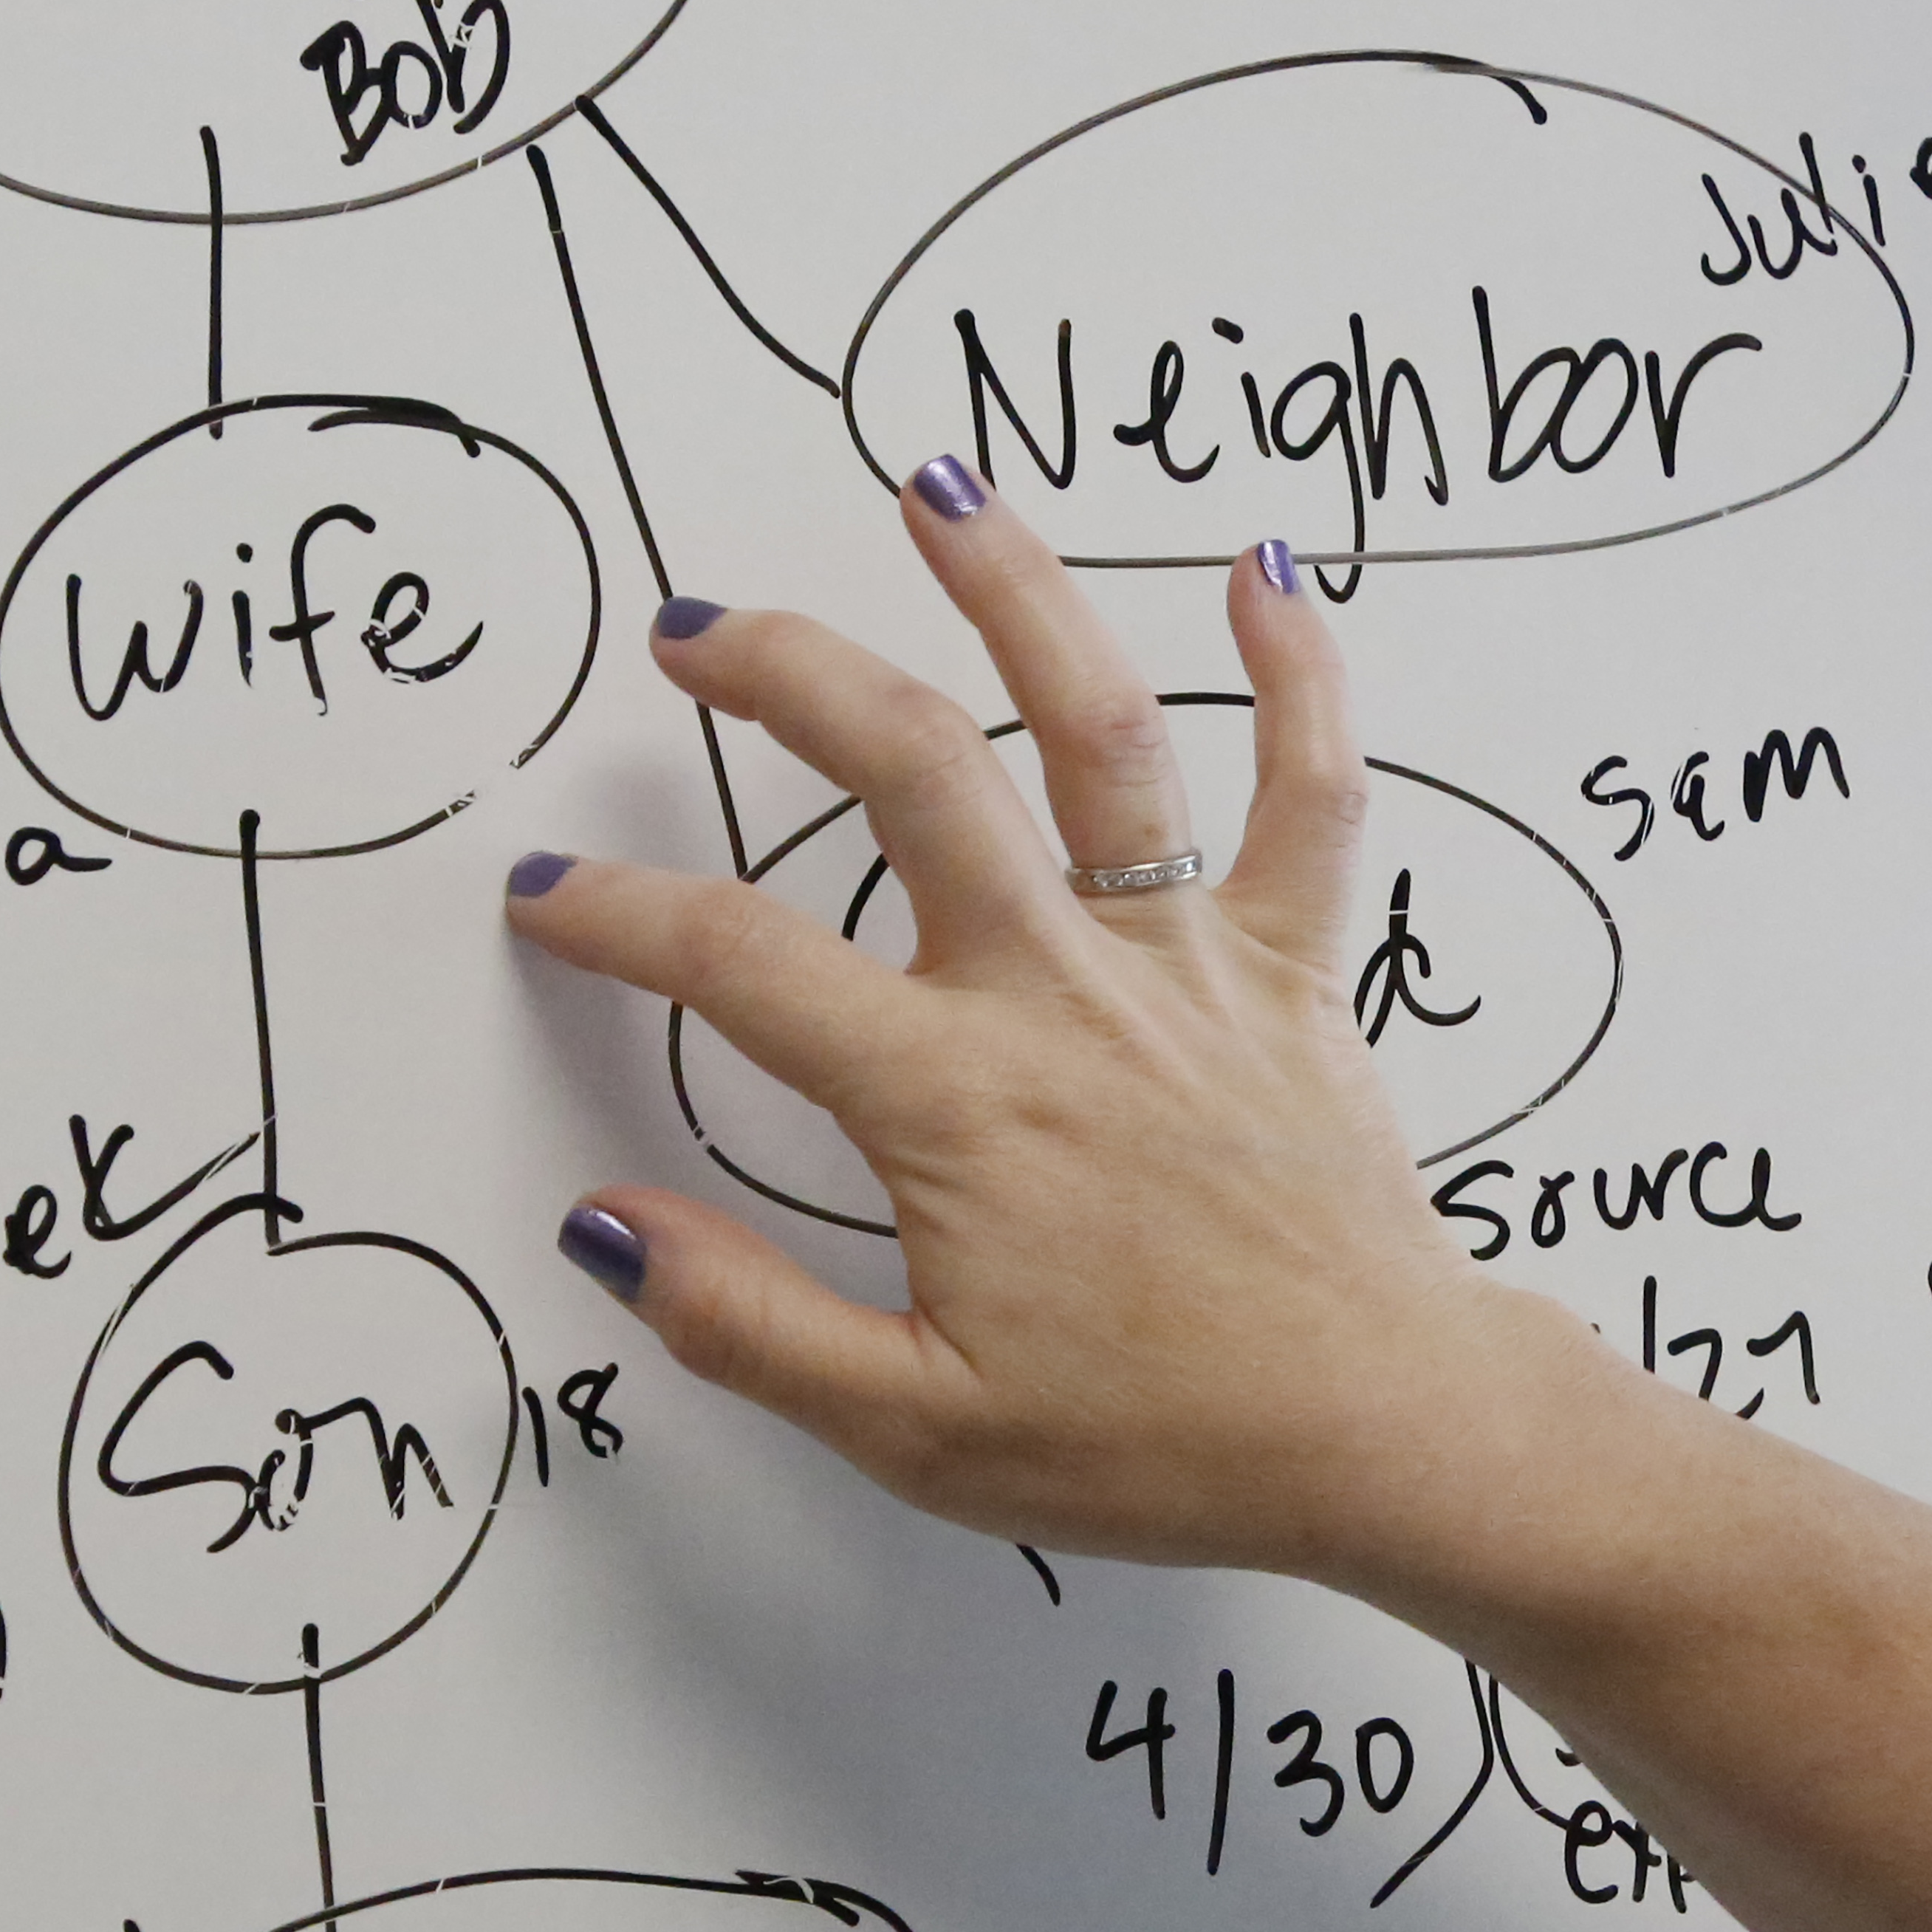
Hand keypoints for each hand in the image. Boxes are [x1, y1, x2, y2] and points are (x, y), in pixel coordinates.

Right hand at [504, 461, 1514, 1576]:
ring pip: (1099, 730)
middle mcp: (1064, 992)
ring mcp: (1188, 962)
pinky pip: (1313, 793)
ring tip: (934, 490)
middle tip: (692, 632)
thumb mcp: (915, 1431)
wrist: (1382, 1435)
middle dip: (785, 674)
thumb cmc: (1159, 1441)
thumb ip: (749, 1322)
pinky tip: (1268, 567)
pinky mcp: (1294, 970)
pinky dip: (1299, 671)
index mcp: (955, 1099)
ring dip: (1013, 592)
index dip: (621, 916)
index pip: (742, 964)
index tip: (549, 894)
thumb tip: (608, 1227)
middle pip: (911, 772)